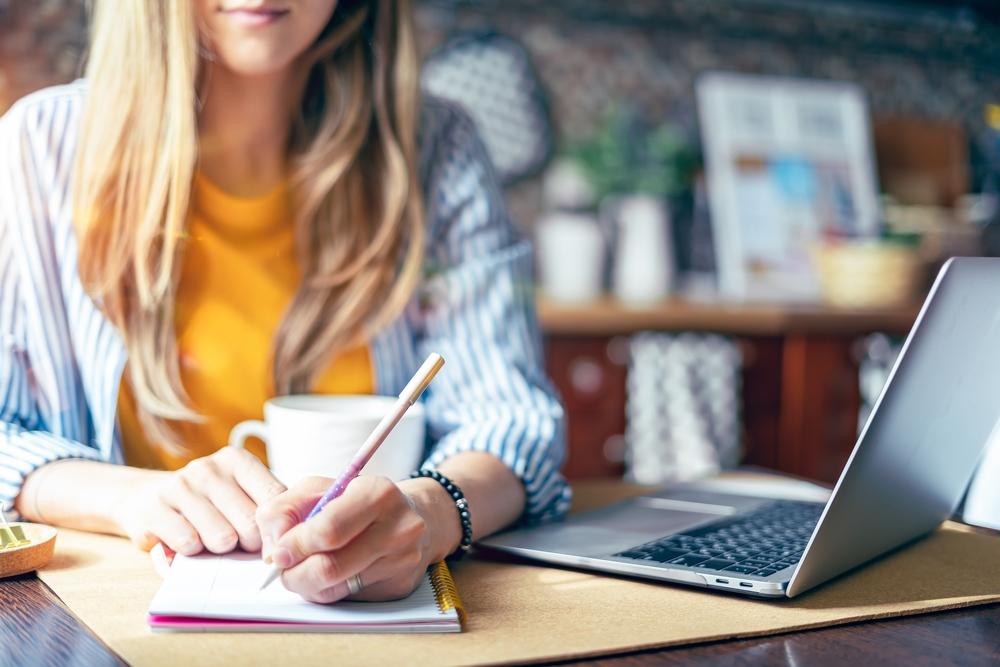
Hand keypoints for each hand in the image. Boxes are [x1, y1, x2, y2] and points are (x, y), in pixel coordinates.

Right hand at [113, 447, 285, 555]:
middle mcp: (209, 468)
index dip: (278, 529)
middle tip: (239, 543)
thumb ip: (266, 508)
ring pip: (222, 539)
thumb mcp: (239, 493)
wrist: (146, 497)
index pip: (275, 497)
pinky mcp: (154, 509)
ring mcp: (180, 486)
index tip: (274, 544)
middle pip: (251, 524)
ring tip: (210, 540)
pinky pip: (189, 545)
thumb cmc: (206, 502)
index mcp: (237, 460)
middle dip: (250, 544)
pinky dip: (193, 553)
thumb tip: (287, 538)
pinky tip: (188, 541)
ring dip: (220, 550)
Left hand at [256, 476, 439, 602]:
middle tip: (283, 568)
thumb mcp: (318, 489)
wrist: (415, 516)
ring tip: (304, 568)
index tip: (278, 552)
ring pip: (336, 589)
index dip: (295, 545)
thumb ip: (285, 509)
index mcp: (378, 493)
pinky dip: (328, 590)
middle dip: (294, 573)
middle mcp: (398, 527)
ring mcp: (403, 560)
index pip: (328, 530)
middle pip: (330, 568)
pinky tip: (331, 573)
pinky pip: (349, 598)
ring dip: (308, 584)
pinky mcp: (400, 585)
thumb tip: (274, 551)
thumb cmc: (356, 500)